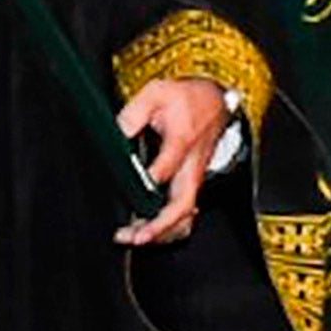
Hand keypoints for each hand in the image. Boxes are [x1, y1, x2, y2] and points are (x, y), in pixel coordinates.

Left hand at [114, 76, 231, 246]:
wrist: (214, 100)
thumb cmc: (186, 98)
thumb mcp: (157, 93)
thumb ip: (134, 112)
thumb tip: (116, 132)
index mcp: (182, 143)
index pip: (164, 171)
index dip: (145, 184)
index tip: (126, 193)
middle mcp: (191, 167)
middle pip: (182, 206)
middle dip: (158, 227)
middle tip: (133, 236)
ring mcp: (194, 178)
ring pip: (186, 216)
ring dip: (163, 232)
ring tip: (135, 238)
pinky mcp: (192, 182)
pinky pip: (186, 212)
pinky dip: (171, 227)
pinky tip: (151, 232)